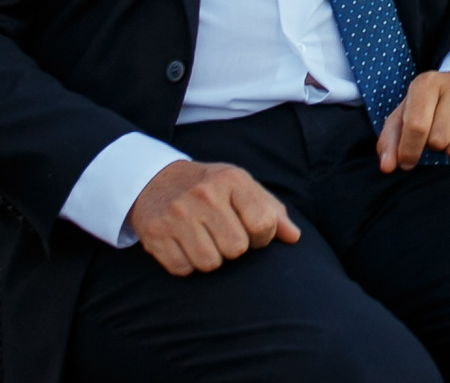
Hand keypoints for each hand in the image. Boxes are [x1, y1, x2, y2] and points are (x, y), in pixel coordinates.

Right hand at [127, 160, 299, 276]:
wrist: (155, 180)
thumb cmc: (209, 187)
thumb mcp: (241, 187)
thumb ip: (271, 210)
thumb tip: (294, 237)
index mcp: (232, 180)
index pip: (263, 223)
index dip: (262, 237)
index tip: (252, 232)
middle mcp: (204, 194)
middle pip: (236, 248)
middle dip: (234, 248)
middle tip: (224, 235)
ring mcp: (178, 214)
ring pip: (210, 263)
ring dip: (211, 258)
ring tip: (204, 239)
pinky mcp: (156, 233)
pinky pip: (183, 269)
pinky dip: (187, 264)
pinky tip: (184, 245)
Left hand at [378, 69, 449, 170]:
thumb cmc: (432, 107)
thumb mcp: (406, 115)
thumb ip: (390, 140)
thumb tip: (387, 166)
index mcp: (428, 82)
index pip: (416, 125)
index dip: (408, 150)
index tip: (406, 162)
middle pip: (438, 140)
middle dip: (434, 146)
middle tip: (437, 135)